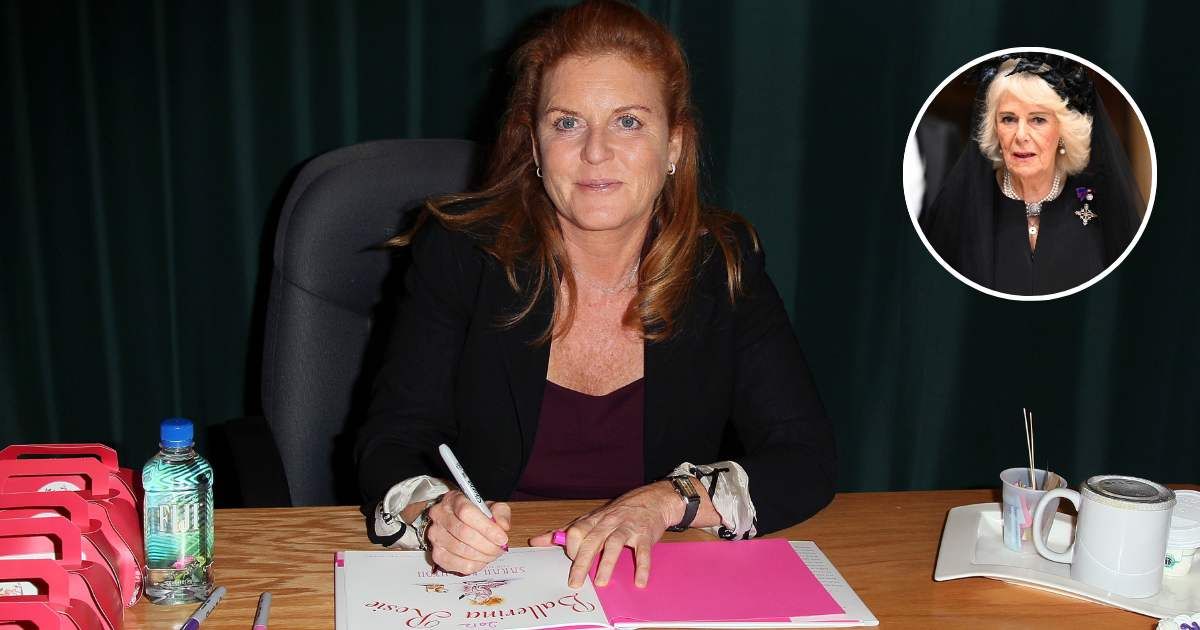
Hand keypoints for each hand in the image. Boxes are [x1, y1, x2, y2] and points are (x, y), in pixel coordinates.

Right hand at [422, 491, 510, 574]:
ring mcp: (436, 536)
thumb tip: (502, 526)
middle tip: (500, 548)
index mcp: (452, 499)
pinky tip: (482, 559)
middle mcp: (439, 516)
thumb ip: (500, 512)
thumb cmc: (477, 515)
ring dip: (483, 556)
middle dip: (487, 545)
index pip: (466, 512)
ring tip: (494, 553)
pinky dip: (475, 565)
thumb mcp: (492, 507)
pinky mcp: (437, 555)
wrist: (460, 523)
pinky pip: (458, 565)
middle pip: (464, 533)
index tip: (502, 538)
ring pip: (461, 550)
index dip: (486, 528)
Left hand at [530, 481, 681, 588]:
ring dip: (607, 563)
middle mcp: (609, 523)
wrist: (652, 500)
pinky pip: (643, 552)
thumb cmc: (618, 513)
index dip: (571, 546)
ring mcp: (628, 528)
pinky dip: (642, 567)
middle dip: (582, 562)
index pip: (576, 531)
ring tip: (600, 582)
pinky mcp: (645, 535)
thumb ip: (564, 532)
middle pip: (592, 540)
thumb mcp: (590, 519)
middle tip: (575, 582)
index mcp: (594, 520)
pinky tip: (639, 581)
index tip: (570, 561)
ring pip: (614, 544)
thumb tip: (535, 541)